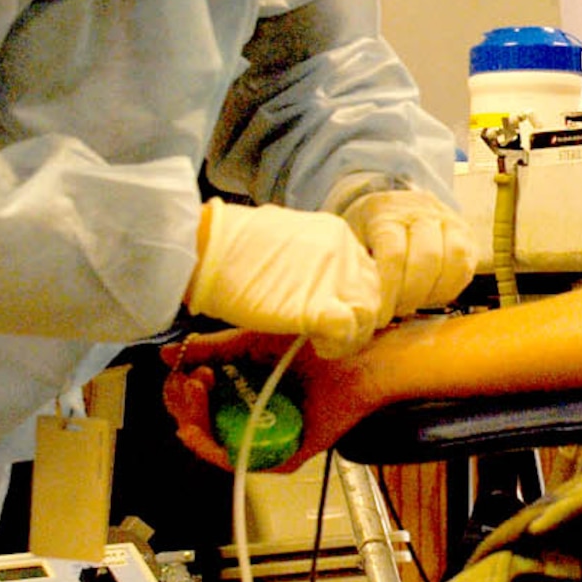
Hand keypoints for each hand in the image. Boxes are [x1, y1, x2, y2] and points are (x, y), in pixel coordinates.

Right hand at [160, 329, 381, 471]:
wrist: (358, 357)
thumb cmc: (313, 344)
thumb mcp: (251, 341)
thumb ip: (211, 349)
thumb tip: (168, 355)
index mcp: (243, 391)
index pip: (197, 403)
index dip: (181, 391)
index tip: (185, 371)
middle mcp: (252, 417)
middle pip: (200, 426)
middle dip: (183, 405)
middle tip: (191, 383)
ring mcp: (267, 438)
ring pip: (215, 446)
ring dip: (194, 423)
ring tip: (197, 394)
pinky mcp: (285, 456)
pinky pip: (243, 462)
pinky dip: (216, 451)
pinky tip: (203, 433)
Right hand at [185, 199, 393, 357]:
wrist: (206, 248)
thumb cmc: (231, 244)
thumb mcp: (284, 238)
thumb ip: (307, 256)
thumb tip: (310, 275)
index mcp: (337, 233)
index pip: (366, 272)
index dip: (354, 296)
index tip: (338, 311)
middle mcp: (346, 252)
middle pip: (374, 293)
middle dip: (360, 318)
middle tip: (336, 334)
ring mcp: (337, 279)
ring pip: (369, 315)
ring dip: (352, 335)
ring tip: (326, 343)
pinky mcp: (322, 306)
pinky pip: (349, 332)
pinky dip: (339, 345)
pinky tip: (320, 347)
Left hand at [340, 188, 477, 315]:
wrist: (393, 206)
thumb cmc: (367, 231)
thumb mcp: (351, 241)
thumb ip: (355, 266)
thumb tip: (357, 304)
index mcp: (387, 212)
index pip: (395, 253)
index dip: (390, 290)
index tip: (380, 315)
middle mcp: (422, 211)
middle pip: (428, 257)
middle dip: (413, 295)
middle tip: (397, 311)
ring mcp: (448, 220)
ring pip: (455, 258)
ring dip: (435, 292)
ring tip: (415, 305)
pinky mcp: (465, 234)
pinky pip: (467, 265)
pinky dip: (451, 288)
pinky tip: (431, 298)